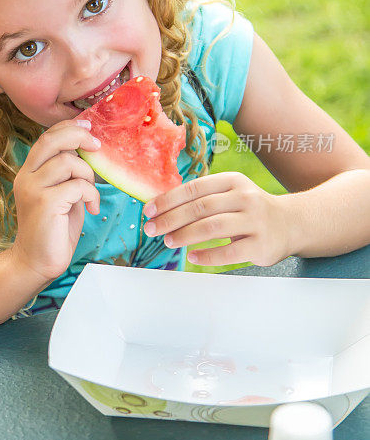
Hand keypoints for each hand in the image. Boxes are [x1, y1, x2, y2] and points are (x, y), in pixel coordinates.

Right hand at [11, 119, 100, 283]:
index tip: (88, 126)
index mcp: (29, 172)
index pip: (46, 138)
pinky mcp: (44, 203)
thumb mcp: (62, 193)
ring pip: (68, 162)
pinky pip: (76, 186)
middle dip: (79, 136)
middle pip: (52, 140)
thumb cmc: (54, 229)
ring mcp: (33, 189)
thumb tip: (86, 149)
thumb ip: (68, 173)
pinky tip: (91, 209)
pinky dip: (90, 194)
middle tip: (97, 146)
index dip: (68, 127)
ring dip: (88, 175)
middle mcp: (26, 177)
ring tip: (91, 195)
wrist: (36, 262)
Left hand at [143, 172, 289, 267]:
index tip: (148, 211)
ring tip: (168, 241)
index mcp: (233, 181)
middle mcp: (246, 197)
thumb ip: (202, 198)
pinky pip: (229, 252)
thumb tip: (160, 208)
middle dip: (171, 219)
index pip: (194, 188)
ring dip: (186, 235)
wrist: (291, 223)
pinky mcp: (261, 245)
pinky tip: (192, 257)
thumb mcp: (230, 194)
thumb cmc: (249, 209)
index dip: (168, 199)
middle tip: (151, 229)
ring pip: (213, 227)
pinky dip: (208, 255)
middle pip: (200, 208)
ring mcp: (255, 221)